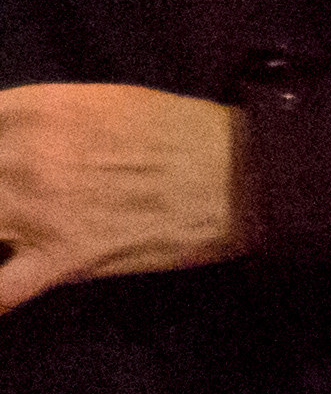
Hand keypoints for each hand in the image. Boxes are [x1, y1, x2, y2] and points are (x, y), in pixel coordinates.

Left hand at [0, 85, 245, 318]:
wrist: (243, 174)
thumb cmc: (176, 131)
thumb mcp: (95, 102)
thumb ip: (33, 118)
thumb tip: (4, 141)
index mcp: (26, 110)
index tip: (1, 175)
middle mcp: (17, 157)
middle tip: (10, 212)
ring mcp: (37, 212)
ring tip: (11, 238)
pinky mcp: (67, 258)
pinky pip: (1, 291)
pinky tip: (2, 291)